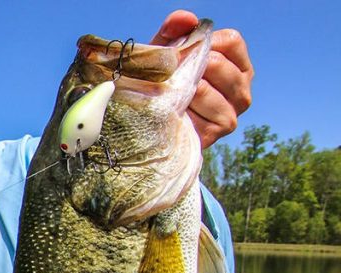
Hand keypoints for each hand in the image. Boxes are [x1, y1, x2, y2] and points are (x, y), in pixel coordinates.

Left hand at [151, 10, 253, 148]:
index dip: (201, 43)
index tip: (181, 51)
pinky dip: (177, 110)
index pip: (231, 41)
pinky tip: (171, 112)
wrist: (149, 123)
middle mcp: (243, 90)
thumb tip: (186, 18)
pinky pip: (194, 113)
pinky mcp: (215, 134)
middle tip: (168, 76)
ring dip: (179, 90)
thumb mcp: (166, 52)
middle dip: (186, 67)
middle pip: (217, 63)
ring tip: (168, 95)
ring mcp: (232, 114)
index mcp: (238, 65)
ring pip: (204, 89)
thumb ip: (175, 30)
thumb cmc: (162, 81)